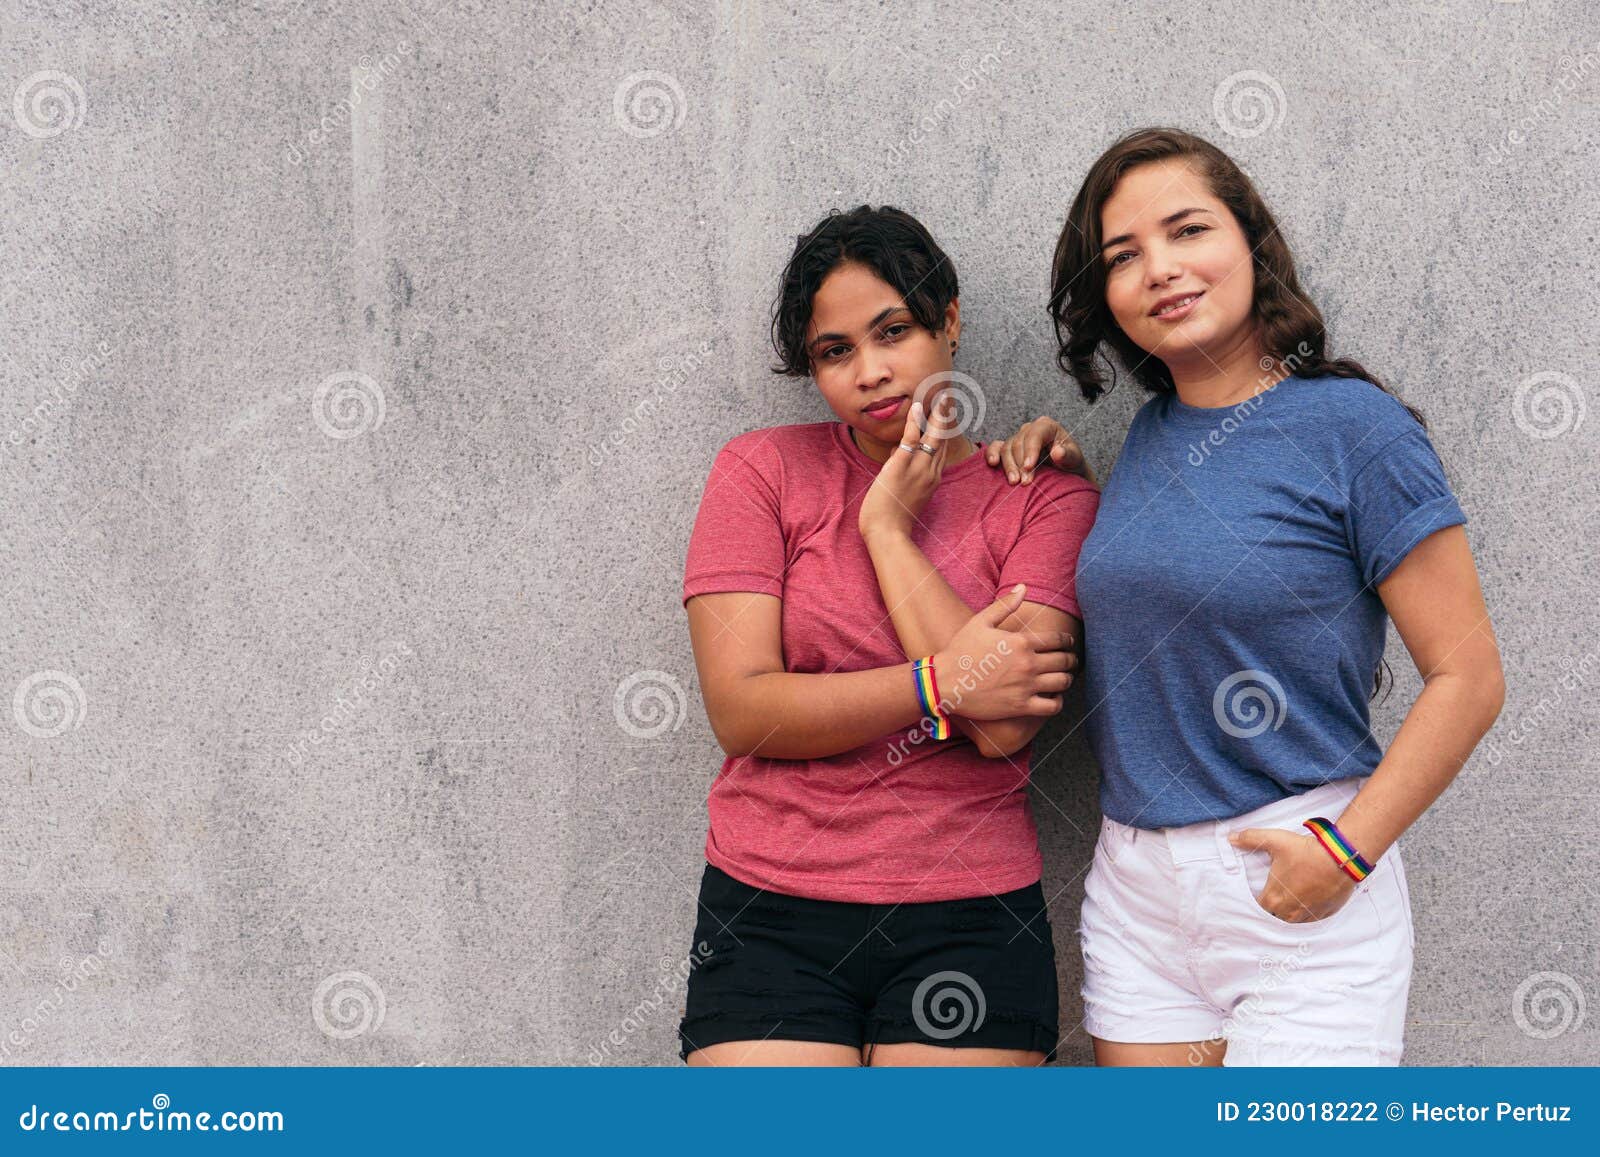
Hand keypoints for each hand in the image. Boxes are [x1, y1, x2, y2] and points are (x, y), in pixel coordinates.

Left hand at [858, 393, 960, 542]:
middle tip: (948, 398)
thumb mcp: (903, 490)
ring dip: (938, 414)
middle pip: (942, 440)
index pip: (940, 450)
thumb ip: (903, 469)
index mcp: (932, 480)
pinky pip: (912, 438)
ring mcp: (918, 469)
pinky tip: (917, 407)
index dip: (944, 431)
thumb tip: (897, 450)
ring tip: (942, 396)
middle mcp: (930, 472)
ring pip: (933, 436)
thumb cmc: (892, 518)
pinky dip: (916, 421)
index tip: (946, 415)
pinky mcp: (902, 466)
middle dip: (946, 417)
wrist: (887, 533)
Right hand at [931, 584, 1075, 720]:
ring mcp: (1025, 686)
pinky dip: (1058, 702)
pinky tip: (1053, 698)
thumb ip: (1005, 605)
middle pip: (1064, 661)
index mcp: (1021, 641)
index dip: (1068, 641)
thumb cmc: (960, 651)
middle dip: (1071, 659)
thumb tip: (1023, 587)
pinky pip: (1052, 707)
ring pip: (1062, 682)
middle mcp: (1027, 664)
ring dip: (1066, 679)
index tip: (1069, 643)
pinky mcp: (1021, 706)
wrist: (944, 682)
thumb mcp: (980, 622)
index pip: (1058, 640)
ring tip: (1063, 678)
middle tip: (1071, 661)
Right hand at [983, 415, 1095, 486]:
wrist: (1064, 472)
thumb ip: (1068, 455)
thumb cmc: (1069, 463)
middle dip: (1020, 464)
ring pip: (1007, 448)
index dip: (1030, 451)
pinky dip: (992, 454)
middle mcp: (1030, 429)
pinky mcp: (1008, 448)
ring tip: (1014, 482)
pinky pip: (996, 447)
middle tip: (1025, 482)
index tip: (1029, 467)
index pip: (1035, 435)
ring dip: (1009, 466)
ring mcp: (1018, 438)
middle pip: (1018, 443)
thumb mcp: (1074, 459)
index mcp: (1046, 426)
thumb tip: (1057, 452)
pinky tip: (993, 463)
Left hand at [1228, 828, 1357, 922]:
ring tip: (1292, 896)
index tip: (1261, 890)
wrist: (1339, 858)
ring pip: (1293, 919)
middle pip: (1275, 914)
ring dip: (1290, 910)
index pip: (1258, 906)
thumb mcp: (1274, 841)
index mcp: (1273, 899)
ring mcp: (1308, 915)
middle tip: (1278, 891)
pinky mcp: (1324, 914)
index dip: (1258, 898)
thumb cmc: (1305, 851)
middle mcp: (1289, 912)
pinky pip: (1311, 918)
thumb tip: (1231, 838)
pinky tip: (1309, 900)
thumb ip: (1249, 839)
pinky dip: (1308, 911)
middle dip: (1274, 905)